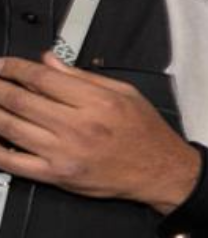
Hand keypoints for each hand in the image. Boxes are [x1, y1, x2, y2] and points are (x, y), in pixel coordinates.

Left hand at [0, 53, 201, 211]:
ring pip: (9, 127)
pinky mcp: (57, 175)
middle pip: (19, 100)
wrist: (161, 171)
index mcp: (96, 102)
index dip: (14, 68)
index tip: (4, 65)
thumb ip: (84, 76)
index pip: (41, 78)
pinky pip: (12, 162)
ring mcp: (64, 153)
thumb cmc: (146, 135)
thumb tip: (50, 62)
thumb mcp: (125, 93)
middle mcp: (78, 127)